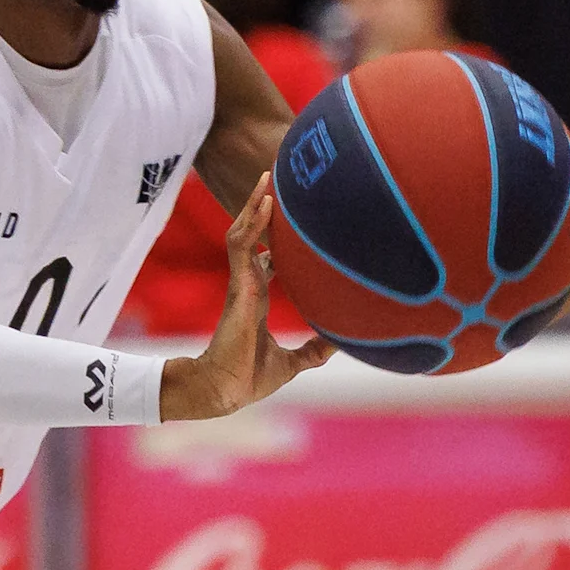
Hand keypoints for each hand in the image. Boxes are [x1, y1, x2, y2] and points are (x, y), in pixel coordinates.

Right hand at [158, 175, 334, 420]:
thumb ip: (314, 350)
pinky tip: (266, 202)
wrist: (227, 390)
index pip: (265, 258)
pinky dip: (253, 221)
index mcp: (259, 298)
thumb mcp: (293, 362)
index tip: (288, 218)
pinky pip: (242, 244)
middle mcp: (250, 285)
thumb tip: (342, 344)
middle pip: (253, 236)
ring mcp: (242, 282)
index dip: (273, 237)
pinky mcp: (238, 285)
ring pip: (243, 232)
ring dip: (252, 206)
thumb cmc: (250, 378)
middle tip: (274, 182)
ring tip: (265, 179)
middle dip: (260, 210)